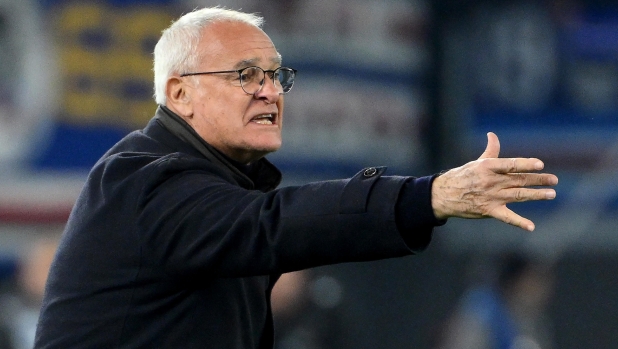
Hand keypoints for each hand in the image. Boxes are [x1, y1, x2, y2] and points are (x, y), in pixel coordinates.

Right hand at [431, 132, 557, 230]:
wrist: (444, 195)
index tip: (540, 165)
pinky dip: (519, 222)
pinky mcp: (488, 210)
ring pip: (518, 195)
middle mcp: (491, 181)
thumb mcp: (476, 162)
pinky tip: (531, 227)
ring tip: (551, 194)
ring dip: (536, 195)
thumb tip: (492, 134)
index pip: (511, 165)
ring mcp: (491, 196)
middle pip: (519, 180)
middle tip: (554, 180)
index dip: (526, 164)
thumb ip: (490, 150)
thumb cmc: (462, 176)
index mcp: (488, 167)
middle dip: (538, 180)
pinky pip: (506, 217)